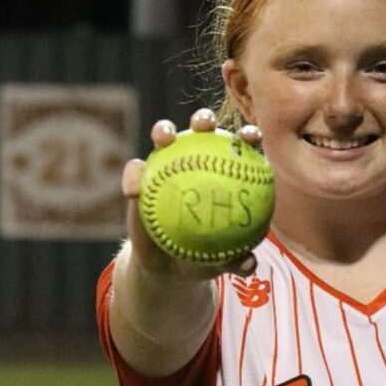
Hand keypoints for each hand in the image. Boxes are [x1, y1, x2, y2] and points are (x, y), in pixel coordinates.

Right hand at [122, 109, 263, 279]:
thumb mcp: (219, 261)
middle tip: (206, 125)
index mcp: (223, 174)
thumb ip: (235, 260)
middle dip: (204, 119)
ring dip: (164, 130)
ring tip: (165, 137)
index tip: (252, 137)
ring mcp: (165, 167)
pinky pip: (134, 173)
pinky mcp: (140, 179)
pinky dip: (133, 178)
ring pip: (164, 139)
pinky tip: (133, 189)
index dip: (247, 136)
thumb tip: (248, 265)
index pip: (239, 150)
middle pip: (201, 132)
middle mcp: (195, 162)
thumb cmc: (202, 256)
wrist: (167, 265)